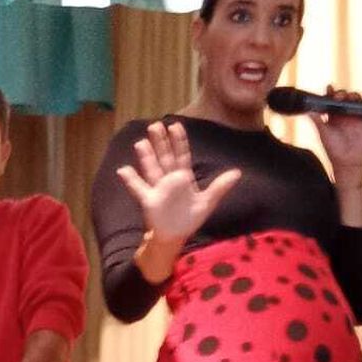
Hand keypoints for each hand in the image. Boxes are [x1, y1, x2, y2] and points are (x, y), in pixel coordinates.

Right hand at [117, 119, 240, 251]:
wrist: (175, 235)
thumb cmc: (190, 217)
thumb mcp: (207, 201)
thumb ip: (220, 187)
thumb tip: (237, 173)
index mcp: (183, 177)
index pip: (181, 155)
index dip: (179, 141)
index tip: (175, 126)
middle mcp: (169, 179)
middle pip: (164, 157)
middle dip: (160, 142)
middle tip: (155, 125)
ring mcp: (158, 189)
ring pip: (152, 169)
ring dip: (146, 157)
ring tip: (141, 143)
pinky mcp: (149, 200)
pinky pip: (139, 189)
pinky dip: (131, 180)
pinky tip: (123, 170)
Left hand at [315, 88, 361, 176]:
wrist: (348, 161)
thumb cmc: (334, 149)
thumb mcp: (323, 133)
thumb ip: (317, 121)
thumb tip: (308, 111)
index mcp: (333, 115)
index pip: (332, 100)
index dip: (331, 92)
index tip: (329, 88)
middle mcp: (345, 114)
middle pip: (346, 97)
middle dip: (344, 93)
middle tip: (340, 96)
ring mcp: (356, 116)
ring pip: (358, 100)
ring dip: (356, 96)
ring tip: (353, 97)